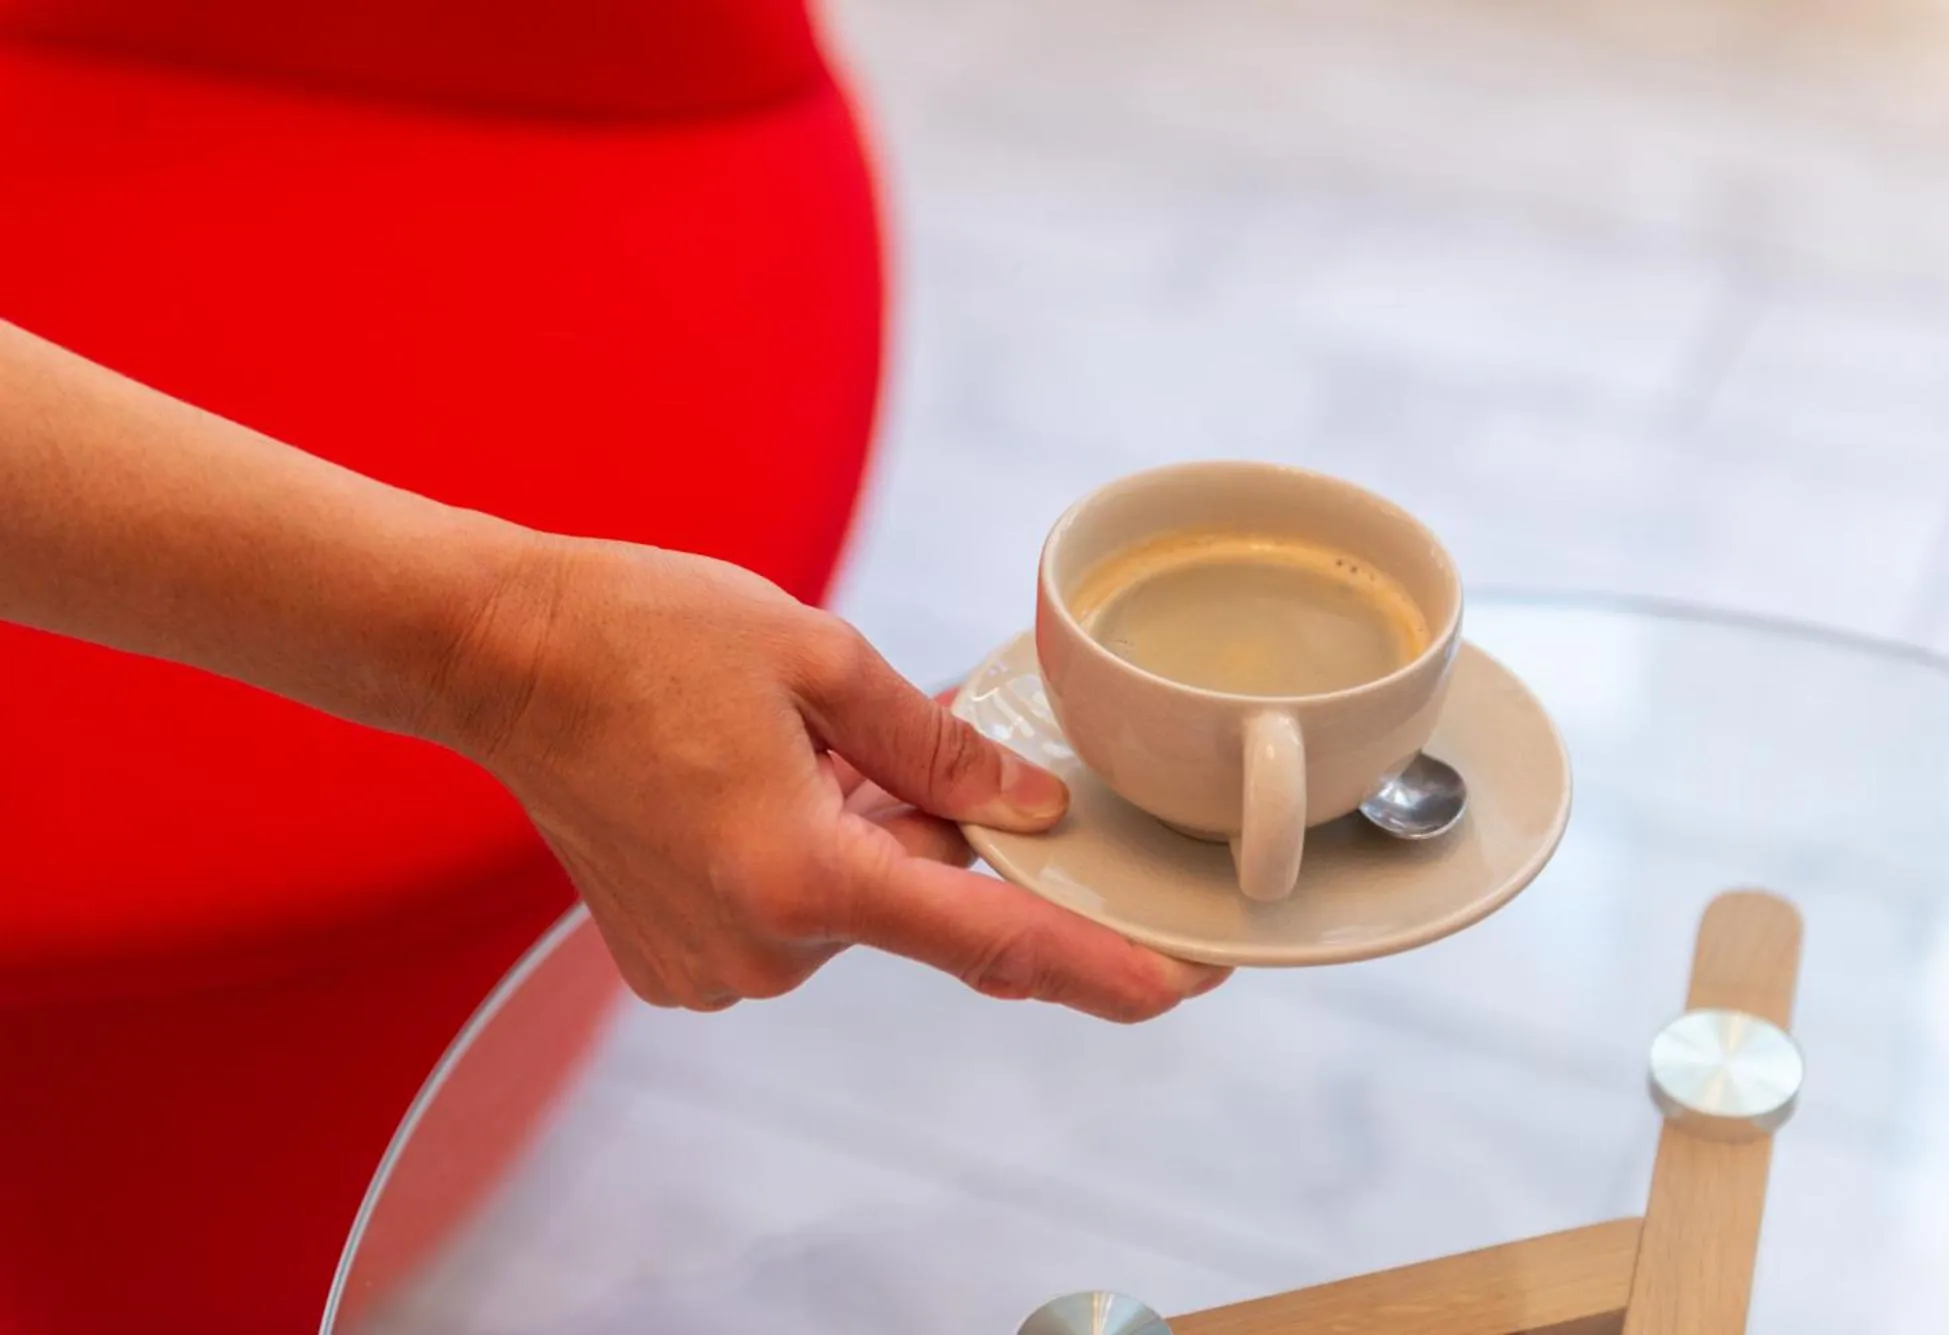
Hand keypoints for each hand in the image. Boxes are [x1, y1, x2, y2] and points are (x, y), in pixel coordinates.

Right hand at [438, 538, 1229, 1020]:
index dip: (1098, 967)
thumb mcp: (820, 660)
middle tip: (876, 734)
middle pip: (915, 901)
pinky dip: (807, 854)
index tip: (1177, 983)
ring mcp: (712, 967)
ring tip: (789, 744)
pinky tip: (755, 780)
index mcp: (802, 877)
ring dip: (862, 833)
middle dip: (932, 827)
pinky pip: (791, 915)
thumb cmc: (646, 635)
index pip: (991, 941)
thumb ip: (938, 750)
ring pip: (854, 905)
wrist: (501, 656)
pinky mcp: (679, 961)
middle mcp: (759, 949)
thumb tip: (1030, 806)